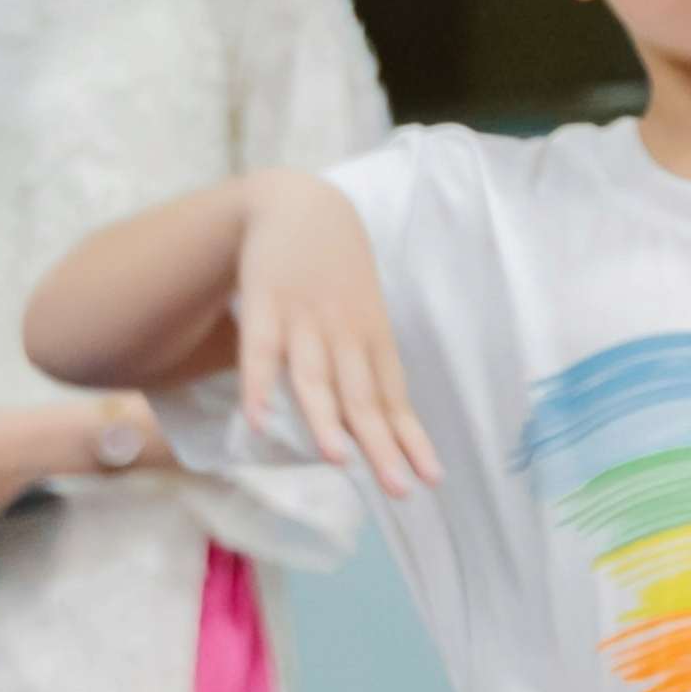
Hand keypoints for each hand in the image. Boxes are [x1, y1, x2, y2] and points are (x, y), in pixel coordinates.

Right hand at [229, 177, 436, 492]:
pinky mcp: (265, 303)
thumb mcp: (363, 314)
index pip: (394, 398)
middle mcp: (345, 334)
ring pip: (317, 377)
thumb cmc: (338, 272)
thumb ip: (365, 364)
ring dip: (326, 419)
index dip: (411, 439)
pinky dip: (259, 386)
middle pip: (363, 397)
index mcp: (373, 339)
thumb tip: (372, 424)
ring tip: (338, 461)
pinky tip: (260, 421)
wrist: (301, 202)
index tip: (431, 479)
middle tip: (399, 489)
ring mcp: (305, 320)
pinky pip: (261, 350)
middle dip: (381, 445)